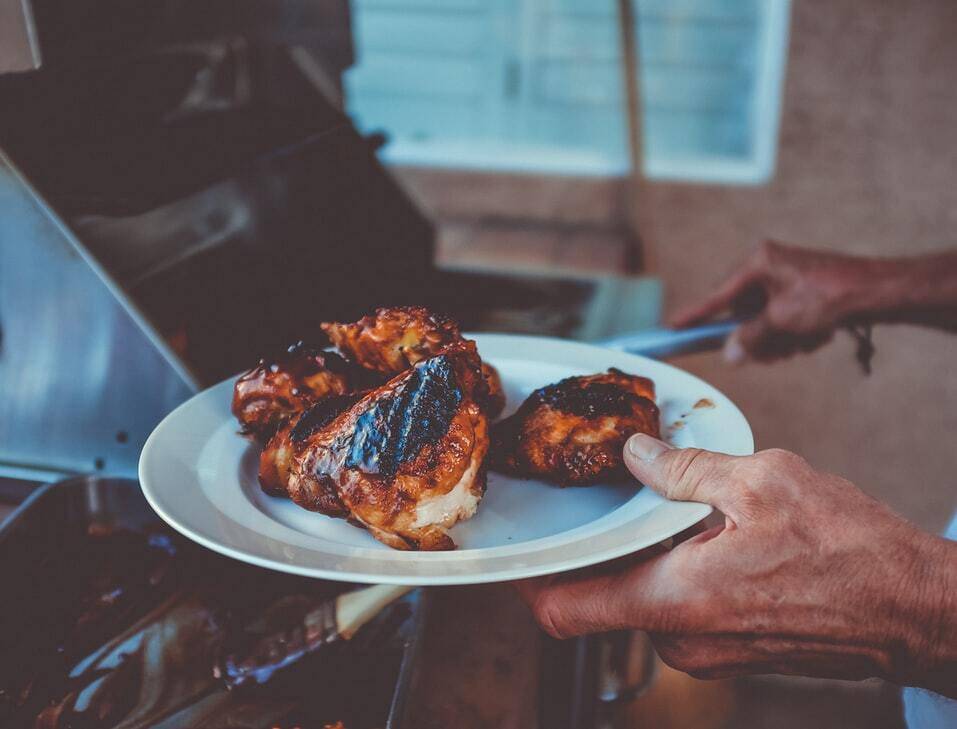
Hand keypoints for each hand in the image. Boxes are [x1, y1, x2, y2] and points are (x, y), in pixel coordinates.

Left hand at [515, 434, 956, 695]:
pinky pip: (678, 607)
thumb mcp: (763, 481)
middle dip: (600, 547)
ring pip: (642, 598)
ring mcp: (707, 650)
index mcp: (675, 599)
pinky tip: (705, 532)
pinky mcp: (731, 647)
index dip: (529, 580)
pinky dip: (675, 569)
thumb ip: (686, 470)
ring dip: (645, 554)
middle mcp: (682, 637)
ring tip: (671, 507)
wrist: (916, 610)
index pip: (565, 608)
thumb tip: (638, 456)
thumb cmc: (852, 554)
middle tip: (608, 498)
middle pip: (603, 594)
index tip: (515, 551)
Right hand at [670, 241, 877, 362]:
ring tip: (802, 341)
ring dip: (780, 339)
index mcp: (758, 263)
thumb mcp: (781, 321)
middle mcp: (770, 268)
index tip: (671, 327)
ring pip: (765, 323)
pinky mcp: (804, 293)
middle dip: (757, 337)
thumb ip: (750, 339)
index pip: (716, 295)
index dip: (694, 315)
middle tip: (771, 350)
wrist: (877, 293)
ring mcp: (787, 281)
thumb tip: (730, 354)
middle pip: (743, 314)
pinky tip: (816, 336)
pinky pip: (785, 322)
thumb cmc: (828, 297)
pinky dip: (796, 335)